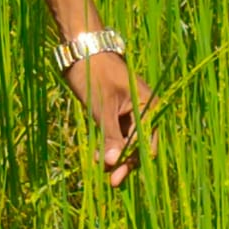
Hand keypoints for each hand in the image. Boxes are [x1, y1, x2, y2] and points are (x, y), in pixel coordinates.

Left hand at [63, 50, 156, 187]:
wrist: (80, 47)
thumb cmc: (94, 73)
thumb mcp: (102, 108)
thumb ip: (110, 137)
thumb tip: (114, 165)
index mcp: (148, 106)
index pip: (145, 142)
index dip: (132, 161)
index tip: (117, 177)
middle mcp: (143, 109)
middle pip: (137, 144)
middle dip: (123, 161)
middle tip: (110, 181)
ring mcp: (129, 109)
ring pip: (126, 140)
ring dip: (114, 154)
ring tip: (99, 165)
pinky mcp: (116, 109)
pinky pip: (117, 132)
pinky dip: (108, 143)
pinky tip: (98, 155)